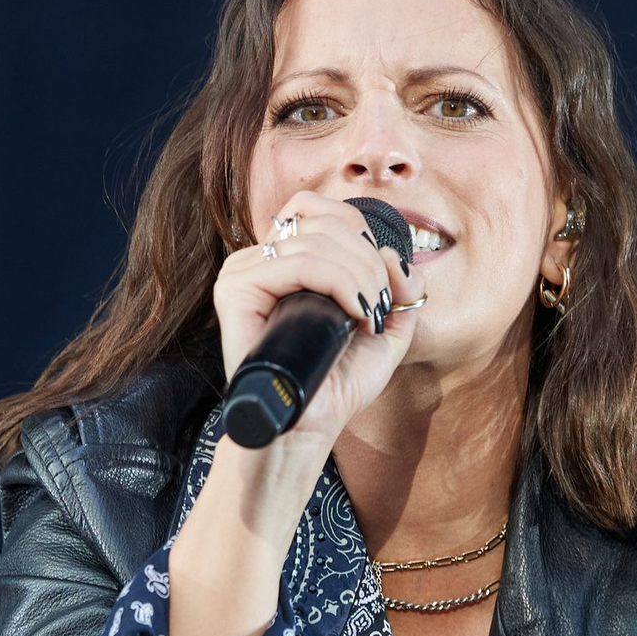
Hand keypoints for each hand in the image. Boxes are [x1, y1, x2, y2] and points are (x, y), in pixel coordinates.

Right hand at [213, 192, 424, 447]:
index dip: (362, 236)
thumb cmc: (337, 382)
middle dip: (369, 263)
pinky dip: (339, 282)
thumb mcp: (384, 331)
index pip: (321, 209)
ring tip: (367, 317)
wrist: (308, 427)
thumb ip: (400, 292)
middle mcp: (260, 259)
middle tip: (379, 308)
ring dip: (360, 276)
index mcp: (286, 260)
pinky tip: (354, 315)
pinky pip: (296, 262)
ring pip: (317, 240)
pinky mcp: (236, 290)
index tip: (380, 285)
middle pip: (326, 222)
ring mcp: (244, 272)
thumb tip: (397, 258)